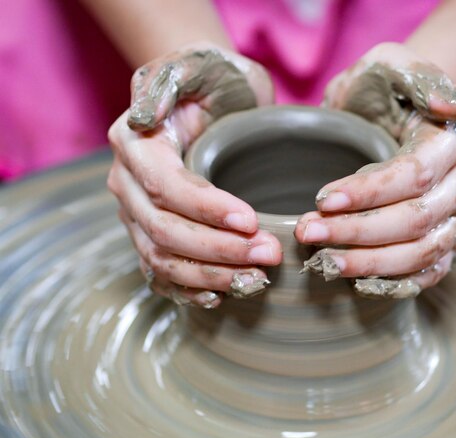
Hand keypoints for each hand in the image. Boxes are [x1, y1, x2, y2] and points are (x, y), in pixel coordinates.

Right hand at [107, 43, 280, 307]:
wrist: (212, 96)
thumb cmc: (211, 79)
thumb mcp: (195, 64)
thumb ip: (166, 81)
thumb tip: (143, 118)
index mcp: (134, 144)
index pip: (166, 188)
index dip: (206, 209)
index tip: (252, 221)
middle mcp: (126, 184)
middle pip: (164, 232)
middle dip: (218, 249)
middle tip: (269, 254)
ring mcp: (137, 214)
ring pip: (163, 259)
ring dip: (210, 276)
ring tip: (257, 279)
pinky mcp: (153, 234)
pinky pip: (162, 272)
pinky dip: (189, 289)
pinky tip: (221, 295)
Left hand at [296, 43, 455, 297]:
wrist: (397, 115)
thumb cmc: (384, 90)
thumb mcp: (391, 66)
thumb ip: (417, 77)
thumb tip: (451, 106)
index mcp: (453, 142)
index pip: (413, 175)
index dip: (368, 193)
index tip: (320, 200)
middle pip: (415, 221)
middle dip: (357, 231)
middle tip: (307, 232)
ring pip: (421, 253)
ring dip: (370, 263)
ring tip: (324, 262)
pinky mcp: (446, 242)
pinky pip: (429, 272)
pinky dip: (395, 282)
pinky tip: (357, 282)